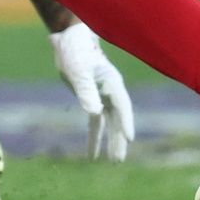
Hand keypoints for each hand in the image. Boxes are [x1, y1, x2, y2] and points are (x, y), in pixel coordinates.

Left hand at [49, 22, 134, 161]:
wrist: (70, 38)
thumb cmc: (76, 50)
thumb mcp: (78, 70)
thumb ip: (86, 91)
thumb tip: (95, 114)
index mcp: (111, 82)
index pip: (122, 106)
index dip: (126, 122)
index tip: (129, 138)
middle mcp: (110, 91)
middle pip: (118, 118)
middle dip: (119, 138)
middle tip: (118, 159)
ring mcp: (102, 96)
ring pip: (109, 123)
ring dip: (110, 140)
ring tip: (113, 160)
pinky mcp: (90, 98)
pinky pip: (95, 122)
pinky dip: (94, 136)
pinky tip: (92, 153)